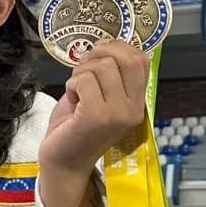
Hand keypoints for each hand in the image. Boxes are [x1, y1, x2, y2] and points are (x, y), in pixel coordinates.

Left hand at [39, 40, 148, 182]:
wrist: (64, 162)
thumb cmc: (77, 127)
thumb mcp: (101, 97)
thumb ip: (109, 75)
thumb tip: (107, 44)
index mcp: (137, 102)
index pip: (141, 59)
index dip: (117, 47)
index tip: (98, 55)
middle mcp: (132, 108)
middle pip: (126, 58)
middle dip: (99, 54)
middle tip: (84, 70)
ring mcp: (117, 114)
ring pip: (102, 67)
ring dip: (80, 73)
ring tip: (76, 91)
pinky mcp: (96, 117)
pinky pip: (84, 80)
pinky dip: (72, 85)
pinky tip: (72, 100)